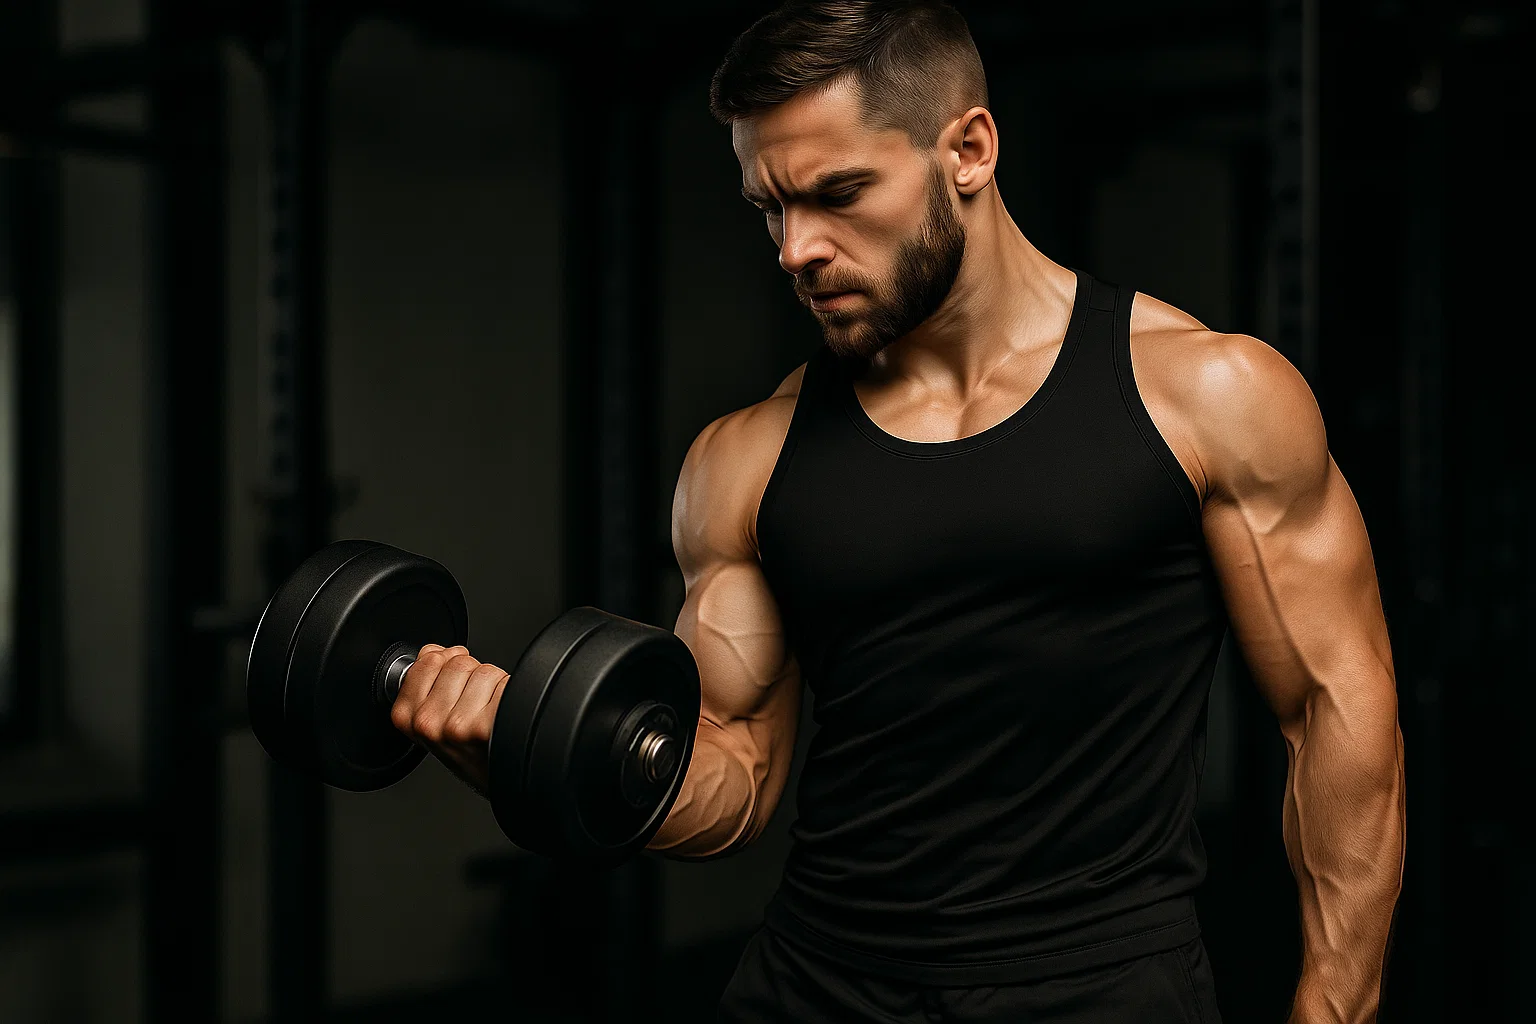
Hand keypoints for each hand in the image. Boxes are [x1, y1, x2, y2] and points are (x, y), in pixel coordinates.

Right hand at [389, 644, 508, 794]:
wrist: (499, 780)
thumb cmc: (470, 750)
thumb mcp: (431, 720)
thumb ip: (425, 680)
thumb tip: (434, 651)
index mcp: (407, 716)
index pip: (429, 659)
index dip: (447, 666)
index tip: (453, 687)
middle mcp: (428, 722)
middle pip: (458, 661)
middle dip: (472, 676)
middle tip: (475, 705)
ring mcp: (456, 725)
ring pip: (483, 670)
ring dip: (493, 686)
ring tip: (489, 712)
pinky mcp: (484, 725)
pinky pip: (503, 682)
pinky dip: (509, 694)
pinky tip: (502, 717)